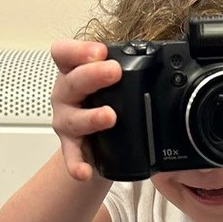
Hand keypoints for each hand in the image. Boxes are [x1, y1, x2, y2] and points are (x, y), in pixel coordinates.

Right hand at [50, 40, 120, 180]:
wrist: (94, 140)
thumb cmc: (102, 102)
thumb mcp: (110, 82)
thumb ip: (124, 69)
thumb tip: (158, 58)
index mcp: (74, 72)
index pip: (64, 53)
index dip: (78, 50)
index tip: (100, 51)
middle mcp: (66, 95)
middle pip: (72, 82)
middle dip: (93, 75)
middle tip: (114, 71)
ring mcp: (67, 121)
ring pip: (73, 119)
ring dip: (91, 117)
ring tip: (109, 116)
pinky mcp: (72, 148)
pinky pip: (72, 157)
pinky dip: (77, 165)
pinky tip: (84, 172)